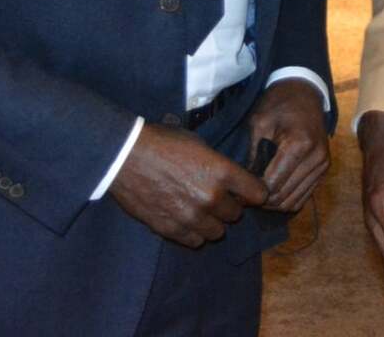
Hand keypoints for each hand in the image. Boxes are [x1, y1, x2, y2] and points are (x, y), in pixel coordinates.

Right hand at [109, 121, 267, 247]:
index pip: (258, 193)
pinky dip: (194, 233)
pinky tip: (186, 220)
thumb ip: (219, 165)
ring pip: (217, 232)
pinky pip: (195, 241)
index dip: (254, 192)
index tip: (248, 192)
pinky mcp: (171, 229)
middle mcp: (211, 197)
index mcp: (222, 172)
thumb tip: (232, 180)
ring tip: (200, 211)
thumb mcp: (200, 145)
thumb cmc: (163, 143)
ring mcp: (191, 216)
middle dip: (229, 206)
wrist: (125, 156)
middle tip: (216, 198)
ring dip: (212, 222)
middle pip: (236, 215)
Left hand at [246, 79, 329, 211]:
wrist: (304, 93)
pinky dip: (287, 200)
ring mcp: (323, 165)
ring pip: (294, 201)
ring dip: (274, 203)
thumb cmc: (279, 104)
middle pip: (283, 196)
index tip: (237, 191)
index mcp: (300, 144)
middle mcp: (316, 158)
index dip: (253, 192)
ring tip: (257, 194)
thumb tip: (245, 185)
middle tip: (243, 195)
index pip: (273, 184)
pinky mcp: (324, 169)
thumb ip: (254, 155)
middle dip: (262, 200)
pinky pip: (304, 197)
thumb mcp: (259, 124)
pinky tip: (273, 191)